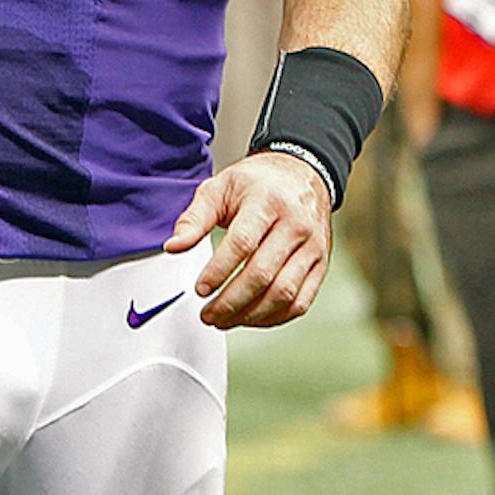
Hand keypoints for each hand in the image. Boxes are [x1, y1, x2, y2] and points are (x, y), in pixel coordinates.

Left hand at [162, 151, 333, 328]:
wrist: (300, 174)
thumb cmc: (257, 183)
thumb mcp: (219, 188)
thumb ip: (194, 219)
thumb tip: (173, 247)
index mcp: (268, 201)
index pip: (243, 243)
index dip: (219, 271)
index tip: (200, 289)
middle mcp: (296, 225)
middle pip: (263, 274)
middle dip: (231, 302)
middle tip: (208, 314)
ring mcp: (313, 247)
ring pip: (284, 294)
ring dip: (251, 315)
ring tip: (224, 320)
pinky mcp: (321, 265)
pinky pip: (301, 301)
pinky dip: (274, 317)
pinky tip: (251, 317)